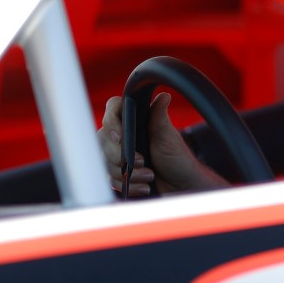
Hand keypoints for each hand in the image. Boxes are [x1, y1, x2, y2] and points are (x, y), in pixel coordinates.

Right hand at [97, 93, 227, 195]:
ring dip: (128, 173)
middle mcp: (125, 136)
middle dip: (120, 155)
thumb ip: (159, 117)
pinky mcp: (119, 173)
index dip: (111, 122)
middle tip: (142, 161)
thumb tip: (164, 96)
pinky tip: (143, 186)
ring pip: (105, 161)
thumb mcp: (167, 137)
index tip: (120, 137)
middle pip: (103, 139)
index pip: (113, 111)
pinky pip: (110, 179)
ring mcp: (120, 155)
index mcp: (136, 122)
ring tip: (149, 175)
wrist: (180, 186)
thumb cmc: (177, 158)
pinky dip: (127, 185)